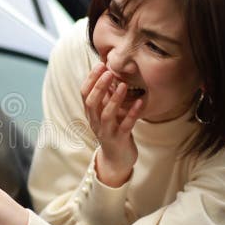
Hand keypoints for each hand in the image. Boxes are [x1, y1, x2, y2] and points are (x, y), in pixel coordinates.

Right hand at [81, 62, 143, 186]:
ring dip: (114, 99)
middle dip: (99, 86)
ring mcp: (107, 132)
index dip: (90, 79)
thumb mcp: (106, 113)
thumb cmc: (113, 131)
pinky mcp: (120, 139)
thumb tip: (108, 73)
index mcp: (91, 114)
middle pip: (92, 102)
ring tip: (122, 84)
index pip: (84, 94)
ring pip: (106, 114)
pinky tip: (139, 102)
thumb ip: (105, 97)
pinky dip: (132, 113)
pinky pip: (126, 125)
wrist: (117, 159)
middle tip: (108, 71)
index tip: (100, 65)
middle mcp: (95, 122)